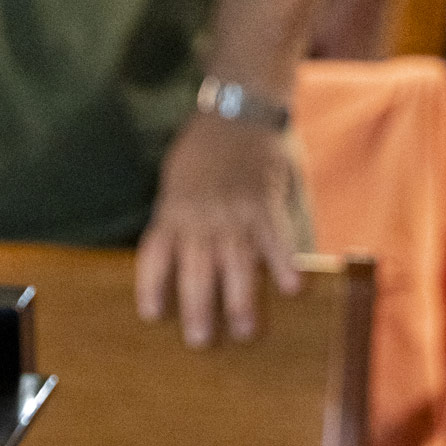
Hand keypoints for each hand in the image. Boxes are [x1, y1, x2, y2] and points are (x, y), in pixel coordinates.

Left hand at [136, 112, 302, 346]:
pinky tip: (293, 288)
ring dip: (242, 298)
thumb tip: (171, 262)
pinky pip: (278, 236)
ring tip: (247, 332)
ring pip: (236, 262)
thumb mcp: (176, 180)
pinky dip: (286, 261)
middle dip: (198, 307)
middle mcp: (201, 216)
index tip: (151, 314)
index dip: (151, 285)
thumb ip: (175, 218)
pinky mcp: (267, 201)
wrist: (238, 104)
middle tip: (201, 341)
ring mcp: (236, 211)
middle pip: (196, 269)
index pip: (155, 254)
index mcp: (173, 211)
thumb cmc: (205, 149)